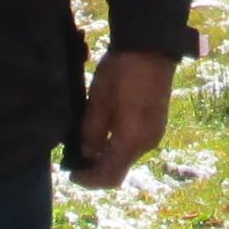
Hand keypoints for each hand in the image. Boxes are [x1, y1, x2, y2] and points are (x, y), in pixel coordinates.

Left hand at [73, 51, 177, 189]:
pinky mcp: (157, 123)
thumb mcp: (98, 102)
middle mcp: (147, 144)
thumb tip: (88, 153)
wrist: (151, 47)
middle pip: (120, 168)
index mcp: (131, 141)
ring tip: (87, 143)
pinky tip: (105, 131)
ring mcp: (154, 134)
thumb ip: (91, 133)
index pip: (109, 176)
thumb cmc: (121, 73)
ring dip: (108, 155)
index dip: (89, 180)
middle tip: (76, 158)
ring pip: (127, 156)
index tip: (71, 174)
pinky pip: (135, 144)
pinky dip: (118, 145)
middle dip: (97, 168)